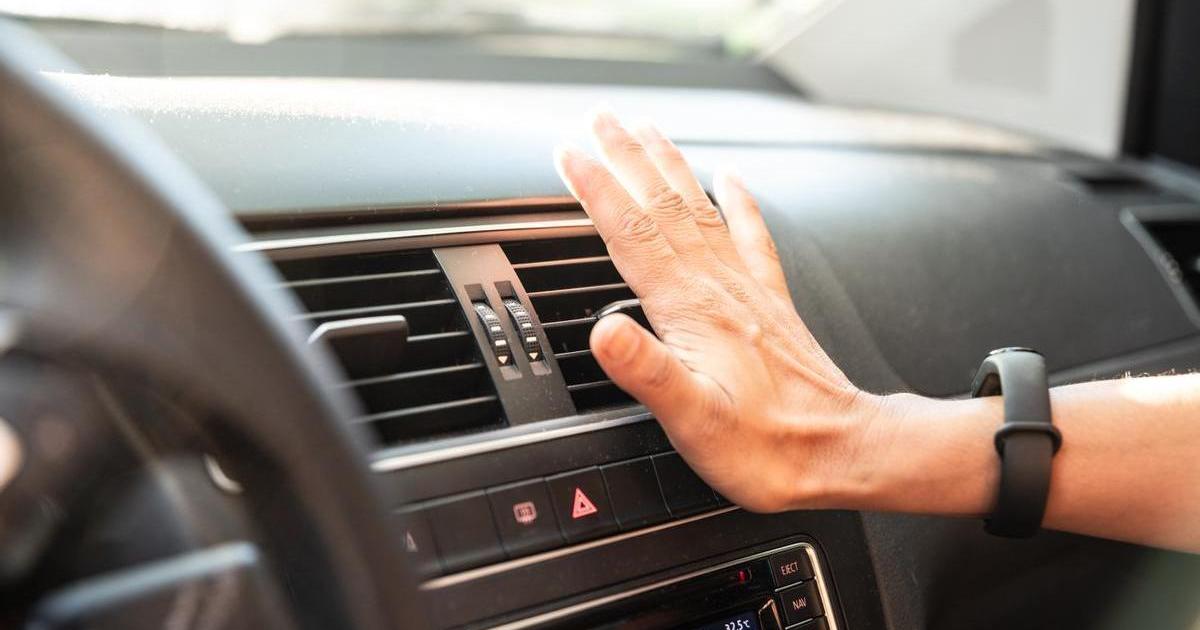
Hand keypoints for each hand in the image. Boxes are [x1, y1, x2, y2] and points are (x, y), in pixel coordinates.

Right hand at [554, 111, 888, 511]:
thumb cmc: (767, 446)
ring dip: (668, 164)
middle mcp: (719, 287)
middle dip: (626, 156)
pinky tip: (732, 177)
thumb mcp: (694, 420)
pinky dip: (738, 199)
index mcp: (692, 309)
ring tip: (646, 129)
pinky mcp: (768, 301)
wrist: (839, 451)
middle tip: (600, 117)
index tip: (569, 153)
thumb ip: (647, 371)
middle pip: (662, 204)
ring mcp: (745, 289)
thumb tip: (603, 332)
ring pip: (698, 207)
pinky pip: (749, 234)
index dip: (596, 189)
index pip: (631, 233)